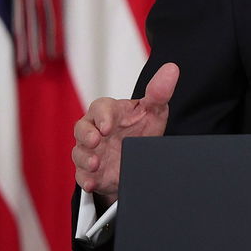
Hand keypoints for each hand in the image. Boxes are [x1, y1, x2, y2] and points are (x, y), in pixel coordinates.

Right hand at [71, 62, 178, 205]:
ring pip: (79, 152)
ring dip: (85, 158)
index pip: (99, 108)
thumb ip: (160, 92)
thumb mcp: (153, 111)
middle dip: (86, 135)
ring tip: (96, 163)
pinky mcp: (91, 171)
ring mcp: (92, 151)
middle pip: (81, 128)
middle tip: (95, 141)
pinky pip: (81, 174)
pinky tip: (92, 181)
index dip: (101, 116)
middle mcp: (96, 130)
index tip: (107, 125)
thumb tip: (172, 69)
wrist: (139, 157)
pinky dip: (85, 178)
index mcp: (110, 112)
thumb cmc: (141, 128)